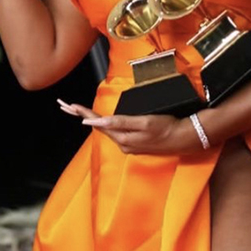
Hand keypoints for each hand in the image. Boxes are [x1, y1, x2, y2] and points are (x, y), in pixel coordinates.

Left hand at [57, 99, 204, 155]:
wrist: (184, 138)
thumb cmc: (166, 127)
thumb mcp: (144, 122)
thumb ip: (120, 122)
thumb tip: (98, 121)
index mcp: (123, 137)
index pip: (98, 122)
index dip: (83, 113)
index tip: (70, 106)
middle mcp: (122, 143)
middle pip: (98, 126)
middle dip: (82, 115)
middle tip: (66, 106)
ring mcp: (128, 144)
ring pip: (106, 129)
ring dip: (92, 119)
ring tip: (78, 111)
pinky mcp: (135, 143)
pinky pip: (115, 132)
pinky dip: (105, 124)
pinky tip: (101, 120)